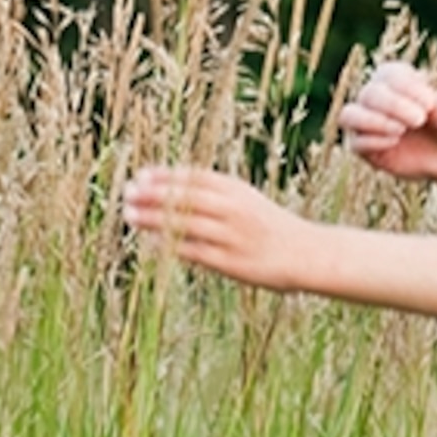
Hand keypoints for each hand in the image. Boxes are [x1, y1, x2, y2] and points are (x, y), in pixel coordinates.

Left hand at [123, 165, 310, 289]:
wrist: (309, 255)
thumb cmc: (273, 228)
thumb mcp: (249, 202)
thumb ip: (218, 196)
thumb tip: (175, 190)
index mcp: (238, 190)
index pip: (195, 177)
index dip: (166, 175)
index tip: (141, 174)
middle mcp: (234, 209)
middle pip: (185, 197)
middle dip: (153, 193)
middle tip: (128, 192)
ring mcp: (232, 236)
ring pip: (184, 223)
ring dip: (153, 218)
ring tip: (129, 215)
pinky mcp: (231, 262)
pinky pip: (194, 251)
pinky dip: (170, 246)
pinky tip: (151, 243)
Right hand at [335, 59, 436, 182]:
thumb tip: (428, 104)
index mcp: (396, 78)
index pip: (388, 75)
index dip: (406, 86)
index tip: (430, 101)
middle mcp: (377, 97)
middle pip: (369, 94)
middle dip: (394, 106)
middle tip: (420, 119)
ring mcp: (369, 123)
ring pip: (349, 115)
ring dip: (373, 121)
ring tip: (400, 129)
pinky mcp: (368, 150)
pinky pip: (356, 143)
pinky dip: (373, 141)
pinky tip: (395, 142)